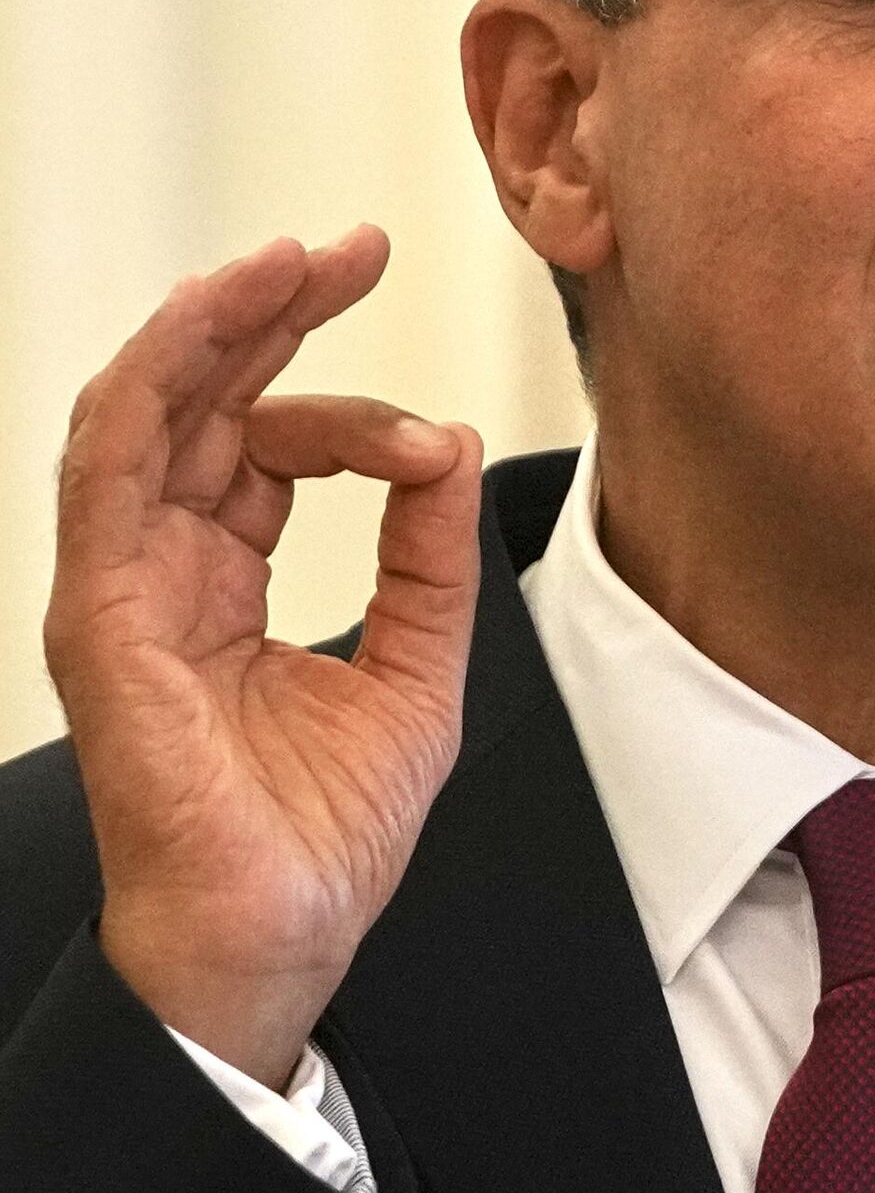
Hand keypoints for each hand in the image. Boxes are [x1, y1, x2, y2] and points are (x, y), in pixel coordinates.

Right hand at [43, 227, 481, 1088]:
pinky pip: (111, 479)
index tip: (432, 435)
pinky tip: (213, 327)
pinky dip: (157, 392)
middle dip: (271, 316)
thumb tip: (449, 444)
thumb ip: (431, 555)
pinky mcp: (106, 622)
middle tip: (346, 251)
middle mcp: (164, 573)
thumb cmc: (322, 832)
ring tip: (289, 263)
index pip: (263, 449)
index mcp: (224, 584)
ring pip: (145, 416)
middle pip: (201, 408)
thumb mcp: (418, 668)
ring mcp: (125, 593)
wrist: (278, 941)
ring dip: (213, 326)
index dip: (345, 409)